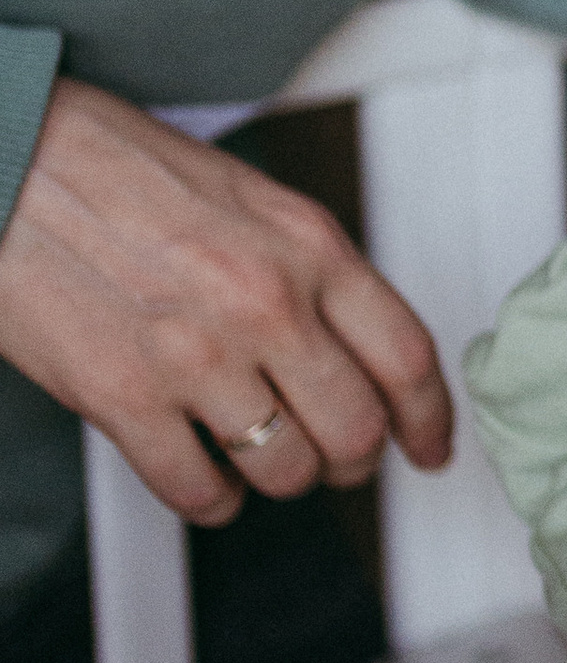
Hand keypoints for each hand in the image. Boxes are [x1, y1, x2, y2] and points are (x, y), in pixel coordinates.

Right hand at [0, 77, 453, 520]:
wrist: (12, 163)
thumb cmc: (117, 169)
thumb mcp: (246, 198)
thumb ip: (307, 269)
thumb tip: (351, 342)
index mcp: (306, 244)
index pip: (406, 355)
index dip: (429, 418)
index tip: (429, 446)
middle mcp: (265, 303)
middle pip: (355, 429)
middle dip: (353, 459)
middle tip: (336, 459)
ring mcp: (196, 357)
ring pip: (285, 470)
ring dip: (280, 477)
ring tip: (259, 456)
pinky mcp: (123, 399)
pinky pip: (199, 491)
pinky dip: (213, 499)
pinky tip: (205, 474)